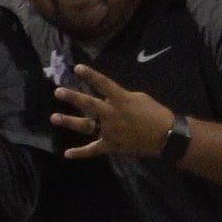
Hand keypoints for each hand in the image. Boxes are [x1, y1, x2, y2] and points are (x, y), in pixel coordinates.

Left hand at [51, 63, 177, 160]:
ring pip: (86, 126)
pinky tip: (67, 153)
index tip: (77, 67)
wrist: (167, 136)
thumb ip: (120, 96)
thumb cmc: (155, 113)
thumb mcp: (139, 98)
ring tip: (54, 117)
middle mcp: (112, 114)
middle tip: (58, 91)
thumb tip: (106, 96)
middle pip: (89, 105)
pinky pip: (93, 149)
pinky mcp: (111, 145)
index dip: (91, 75)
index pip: (104, 84)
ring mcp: (110, 131)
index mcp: (122, 100)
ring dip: (69, 121)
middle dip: (73, 97)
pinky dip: (80, 153)